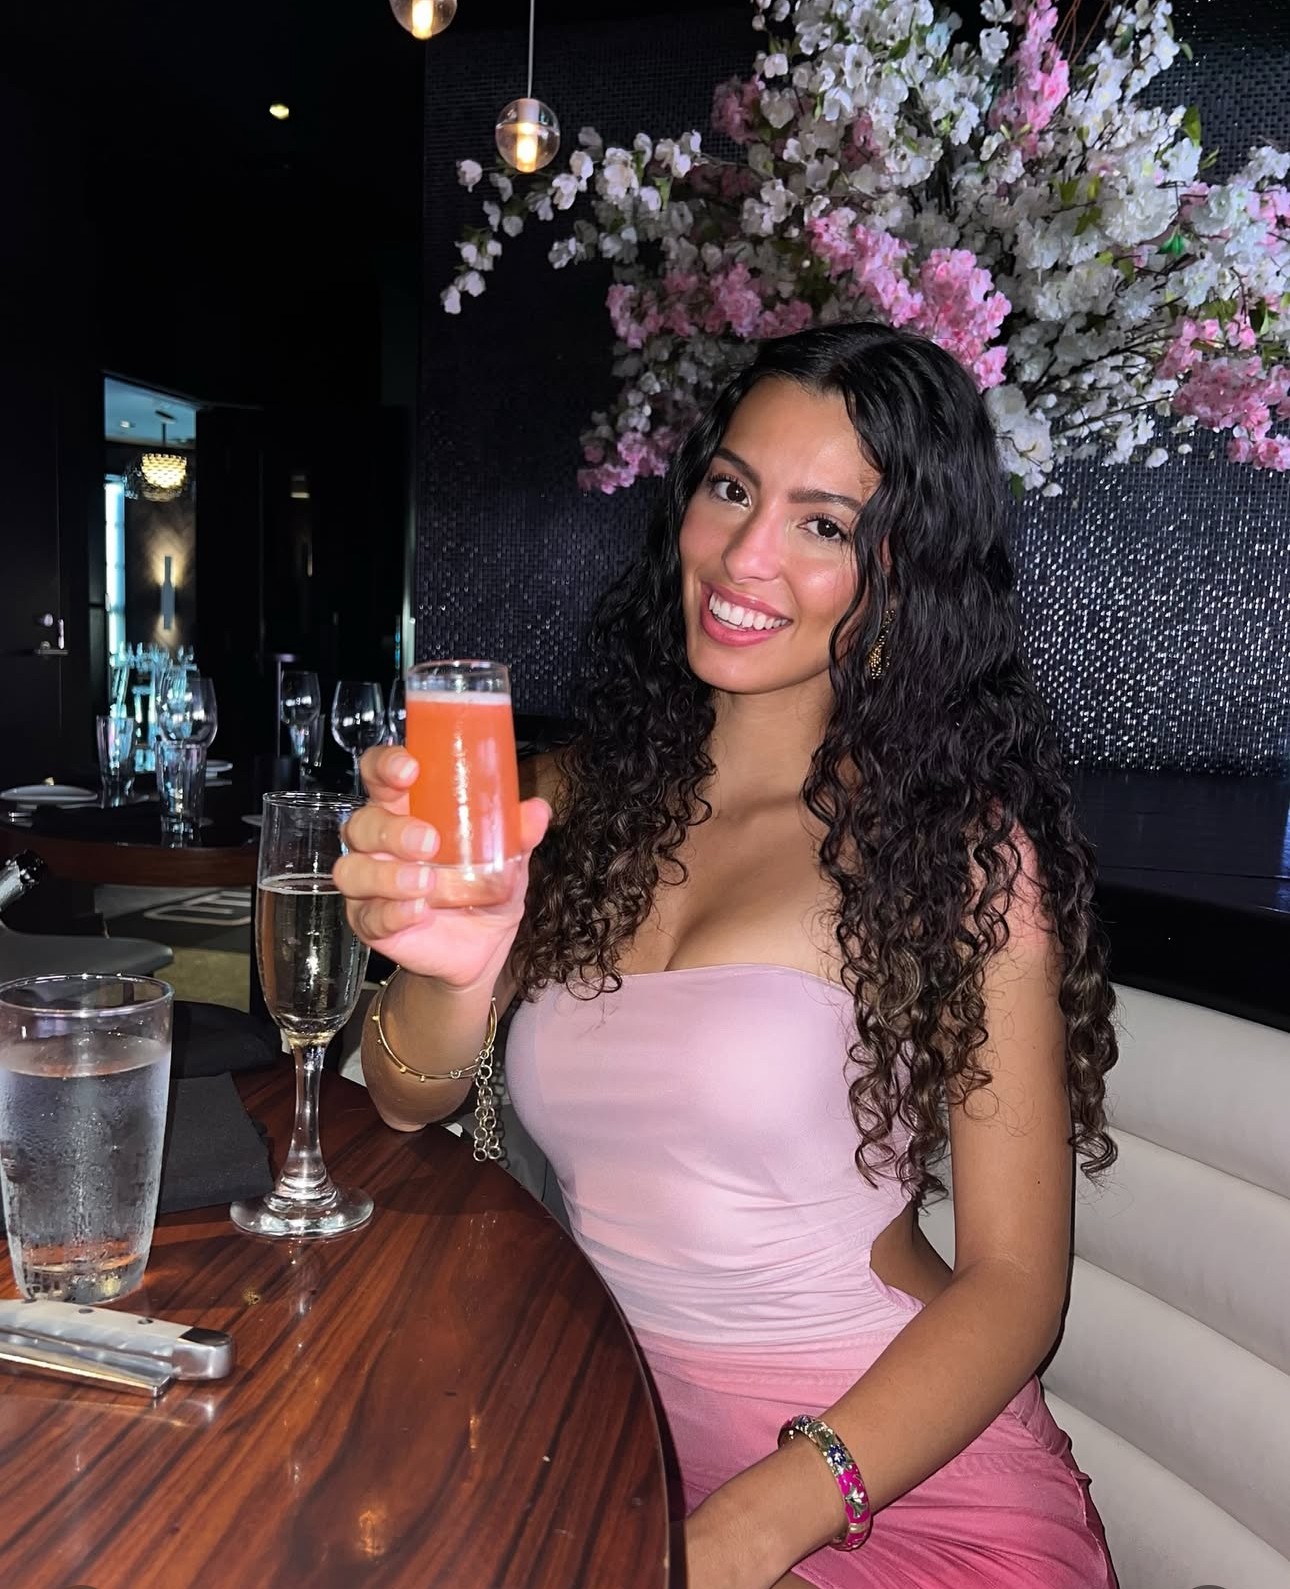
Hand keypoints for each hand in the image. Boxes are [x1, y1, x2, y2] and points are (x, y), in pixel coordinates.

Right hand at [333, 745, 549, 992]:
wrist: (483, 947)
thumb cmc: (484, 887)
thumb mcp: (507, 858)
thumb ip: (517, 834)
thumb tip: (536, 811)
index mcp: (406, 811)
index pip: (380, 776)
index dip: (385, 766)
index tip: (408, 769)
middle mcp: (379, 844)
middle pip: (363, 824)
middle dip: (392, 831)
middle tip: (428, 842)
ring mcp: (369, 884)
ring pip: (353, 870)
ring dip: (388, 875)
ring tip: (426, 883)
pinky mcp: (370, 922)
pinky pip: (369, 916)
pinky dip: (393, 912)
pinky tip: (418, 912)